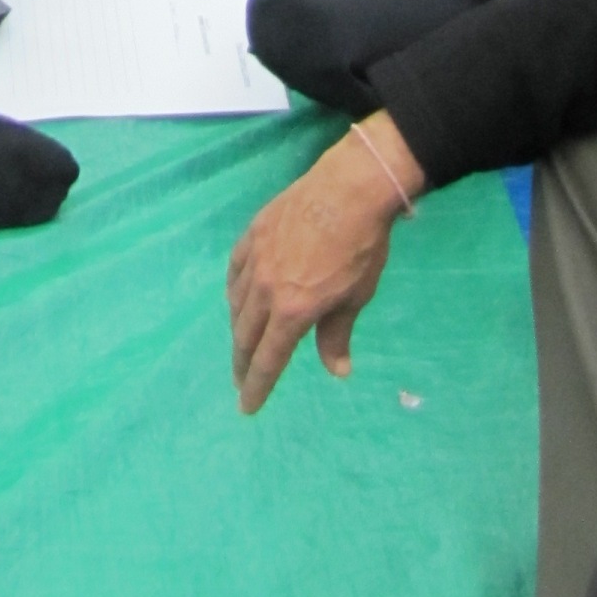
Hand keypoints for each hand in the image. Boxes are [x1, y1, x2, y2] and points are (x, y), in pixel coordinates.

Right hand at [227, 120, 422, 414]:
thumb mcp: (355, 298)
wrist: (350, 188)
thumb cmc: (361, 248)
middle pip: (245, 337)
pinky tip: (237, 296)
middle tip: (240, 382)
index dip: (257, 387)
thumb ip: (337, 336)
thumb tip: (338, 371)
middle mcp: (266, 289)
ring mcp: (256, 258)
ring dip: (238, 329)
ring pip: (236, 304)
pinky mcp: (253, 233)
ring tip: (242, 342)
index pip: (268, 360)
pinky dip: (234, 290)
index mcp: (293, 311)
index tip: (247, 407)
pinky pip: (235, 270)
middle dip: (242, 364)